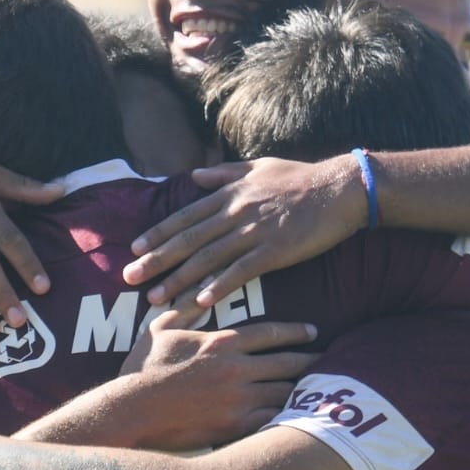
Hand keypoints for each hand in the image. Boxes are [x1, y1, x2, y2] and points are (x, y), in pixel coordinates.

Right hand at [115, 308, 318, 448]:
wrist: (133, 410)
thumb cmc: (143, 369)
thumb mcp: (160, 329)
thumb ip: (183, 309)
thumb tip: (196, 291)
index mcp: (223, 342)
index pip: (271, 332)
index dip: (296, 331)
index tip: (312, 332)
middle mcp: (237, 369)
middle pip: (287, 362)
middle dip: (310, 360)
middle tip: (328, 360)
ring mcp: (238, 399)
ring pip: (285, 392)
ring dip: (304, 390)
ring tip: (320, 390)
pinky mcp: (234, 426)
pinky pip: (272, 420)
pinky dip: (288, 417)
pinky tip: (299, 417)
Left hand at [123, 157, 362, 307]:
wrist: (340, 189)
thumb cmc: (300, 178)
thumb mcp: (258, 167)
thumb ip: (224, 172)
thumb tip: (195, 176)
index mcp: (229, 193)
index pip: (185, 216)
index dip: (158, 233)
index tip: (135, 248)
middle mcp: (235, 212)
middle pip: (188, 240)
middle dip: (156, 260)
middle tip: (130, 278)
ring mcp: (253, 232)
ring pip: (207, 259)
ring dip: (179, 280)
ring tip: (156, 299)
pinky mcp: (274, 250)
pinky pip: (240, 271)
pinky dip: (219, 286)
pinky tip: (201, 302)